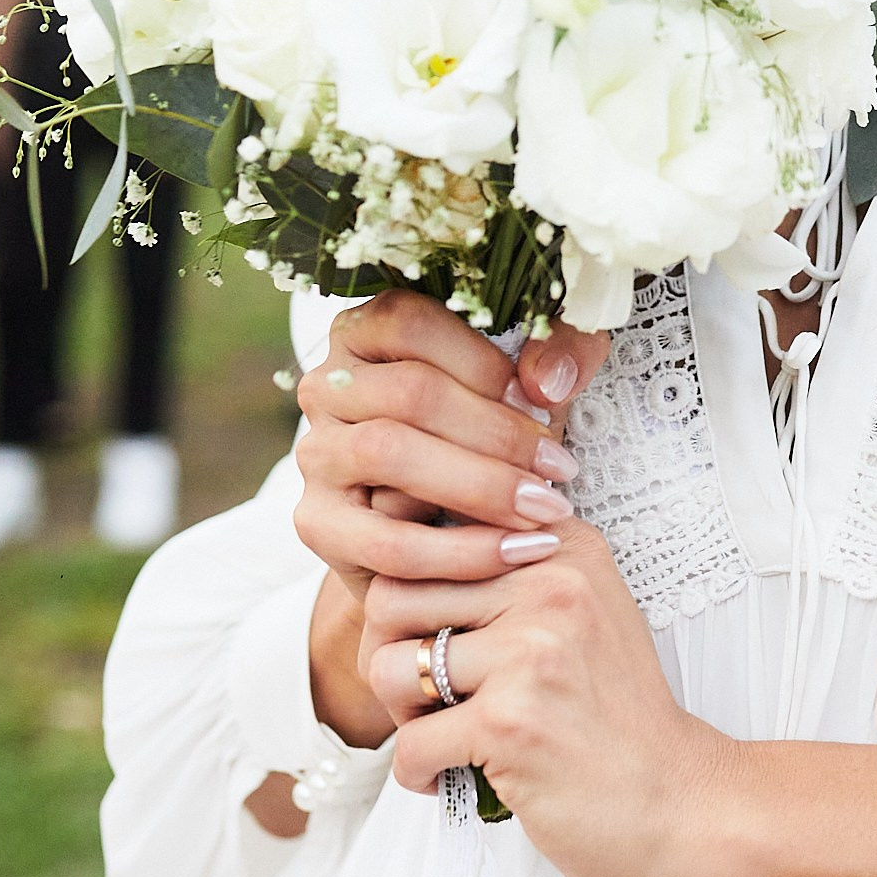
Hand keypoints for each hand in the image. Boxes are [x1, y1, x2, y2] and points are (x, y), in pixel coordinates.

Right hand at [295, 293, 605, 748]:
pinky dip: (459, 551)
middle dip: (496, 433)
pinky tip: (515, 552)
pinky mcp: (317, 523)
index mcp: (367, 331)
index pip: (411, 324)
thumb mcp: (535, 377)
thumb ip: (558, 352)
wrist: (451, 524)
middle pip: (409, 392)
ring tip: (544, 510)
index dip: (485, 363)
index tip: (549, 404)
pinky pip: (385, 540)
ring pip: (388, 455)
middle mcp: (327, 385)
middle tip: (560, 470)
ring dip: (479, 486)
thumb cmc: (497, 433)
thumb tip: (546, 381)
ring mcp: (316, 454)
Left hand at [367, 526, 731, 876]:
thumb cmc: (618, 722)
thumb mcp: (581, 617)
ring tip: (442, 733)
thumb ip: (509, 579)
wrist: (680, 804)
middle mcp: (550, 587)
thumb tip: (403, 564)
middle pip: (393, 598)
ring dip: (400, 714)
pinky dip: (417, 773)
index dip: (410, 600)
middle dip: (390, 656)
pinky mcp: (511, 723)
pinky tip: (454, 776)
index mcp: (563, 550)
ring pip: (387, 667)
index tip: (437, 642)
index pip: (431, 539)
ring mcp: (531, 653)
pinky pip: (409, 743)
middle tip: (425, 698)